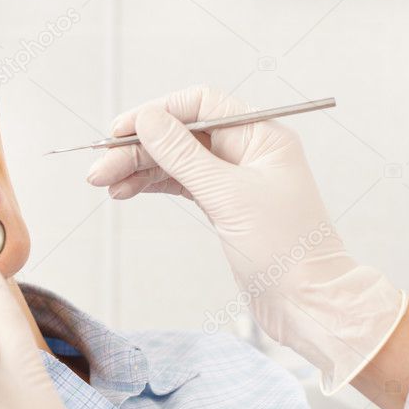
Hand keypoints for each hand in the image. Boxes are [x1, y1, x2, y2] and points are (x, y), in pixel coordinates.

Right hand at [86, 85, 406, 393]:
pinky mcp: (223, 205)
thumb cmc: (284, 249)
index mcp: (262, 135)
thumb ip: (183, 155)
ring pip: (175, 161)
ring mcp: (234, 178)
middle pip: (181, 135)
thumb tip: (148, 118)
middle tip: (98, 168)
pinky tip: (124, 191)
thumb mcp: (227, 196)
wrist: (309, 304)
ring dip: (138, 168)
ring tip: (103, 183)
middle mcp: (248, 150)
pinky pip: (180, 183)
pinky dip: (151, 185)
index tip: (120, 130)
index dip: (158, 112)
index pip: (201, 104)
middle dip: (139, 148)